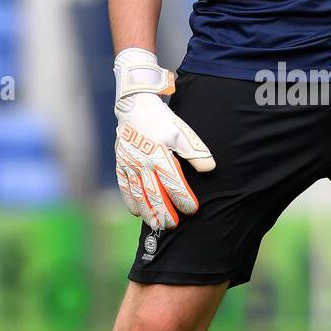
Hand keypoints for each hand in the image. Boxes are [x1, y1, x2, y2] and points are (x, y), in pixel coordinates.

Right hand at [114, 49, 214, 229]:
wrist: (133, 105)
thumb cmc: (161, 119)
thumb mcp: (181, 131)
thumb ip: (195, 151)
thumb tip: (210, 168)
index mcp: (159, 154)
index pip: (173, 181)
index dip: (183, 197)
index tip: (192, 209)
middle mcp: (143, 162)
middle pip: (153, 193)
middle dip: (164, 211)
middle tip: (173, 225)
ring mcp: (129, 164)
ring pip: (137, 193)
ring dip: (147, 211)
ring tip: (156, 224)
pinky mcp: (121, 163)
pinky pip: (124, 186)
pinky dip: (130, 200)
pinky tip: (137, 212)